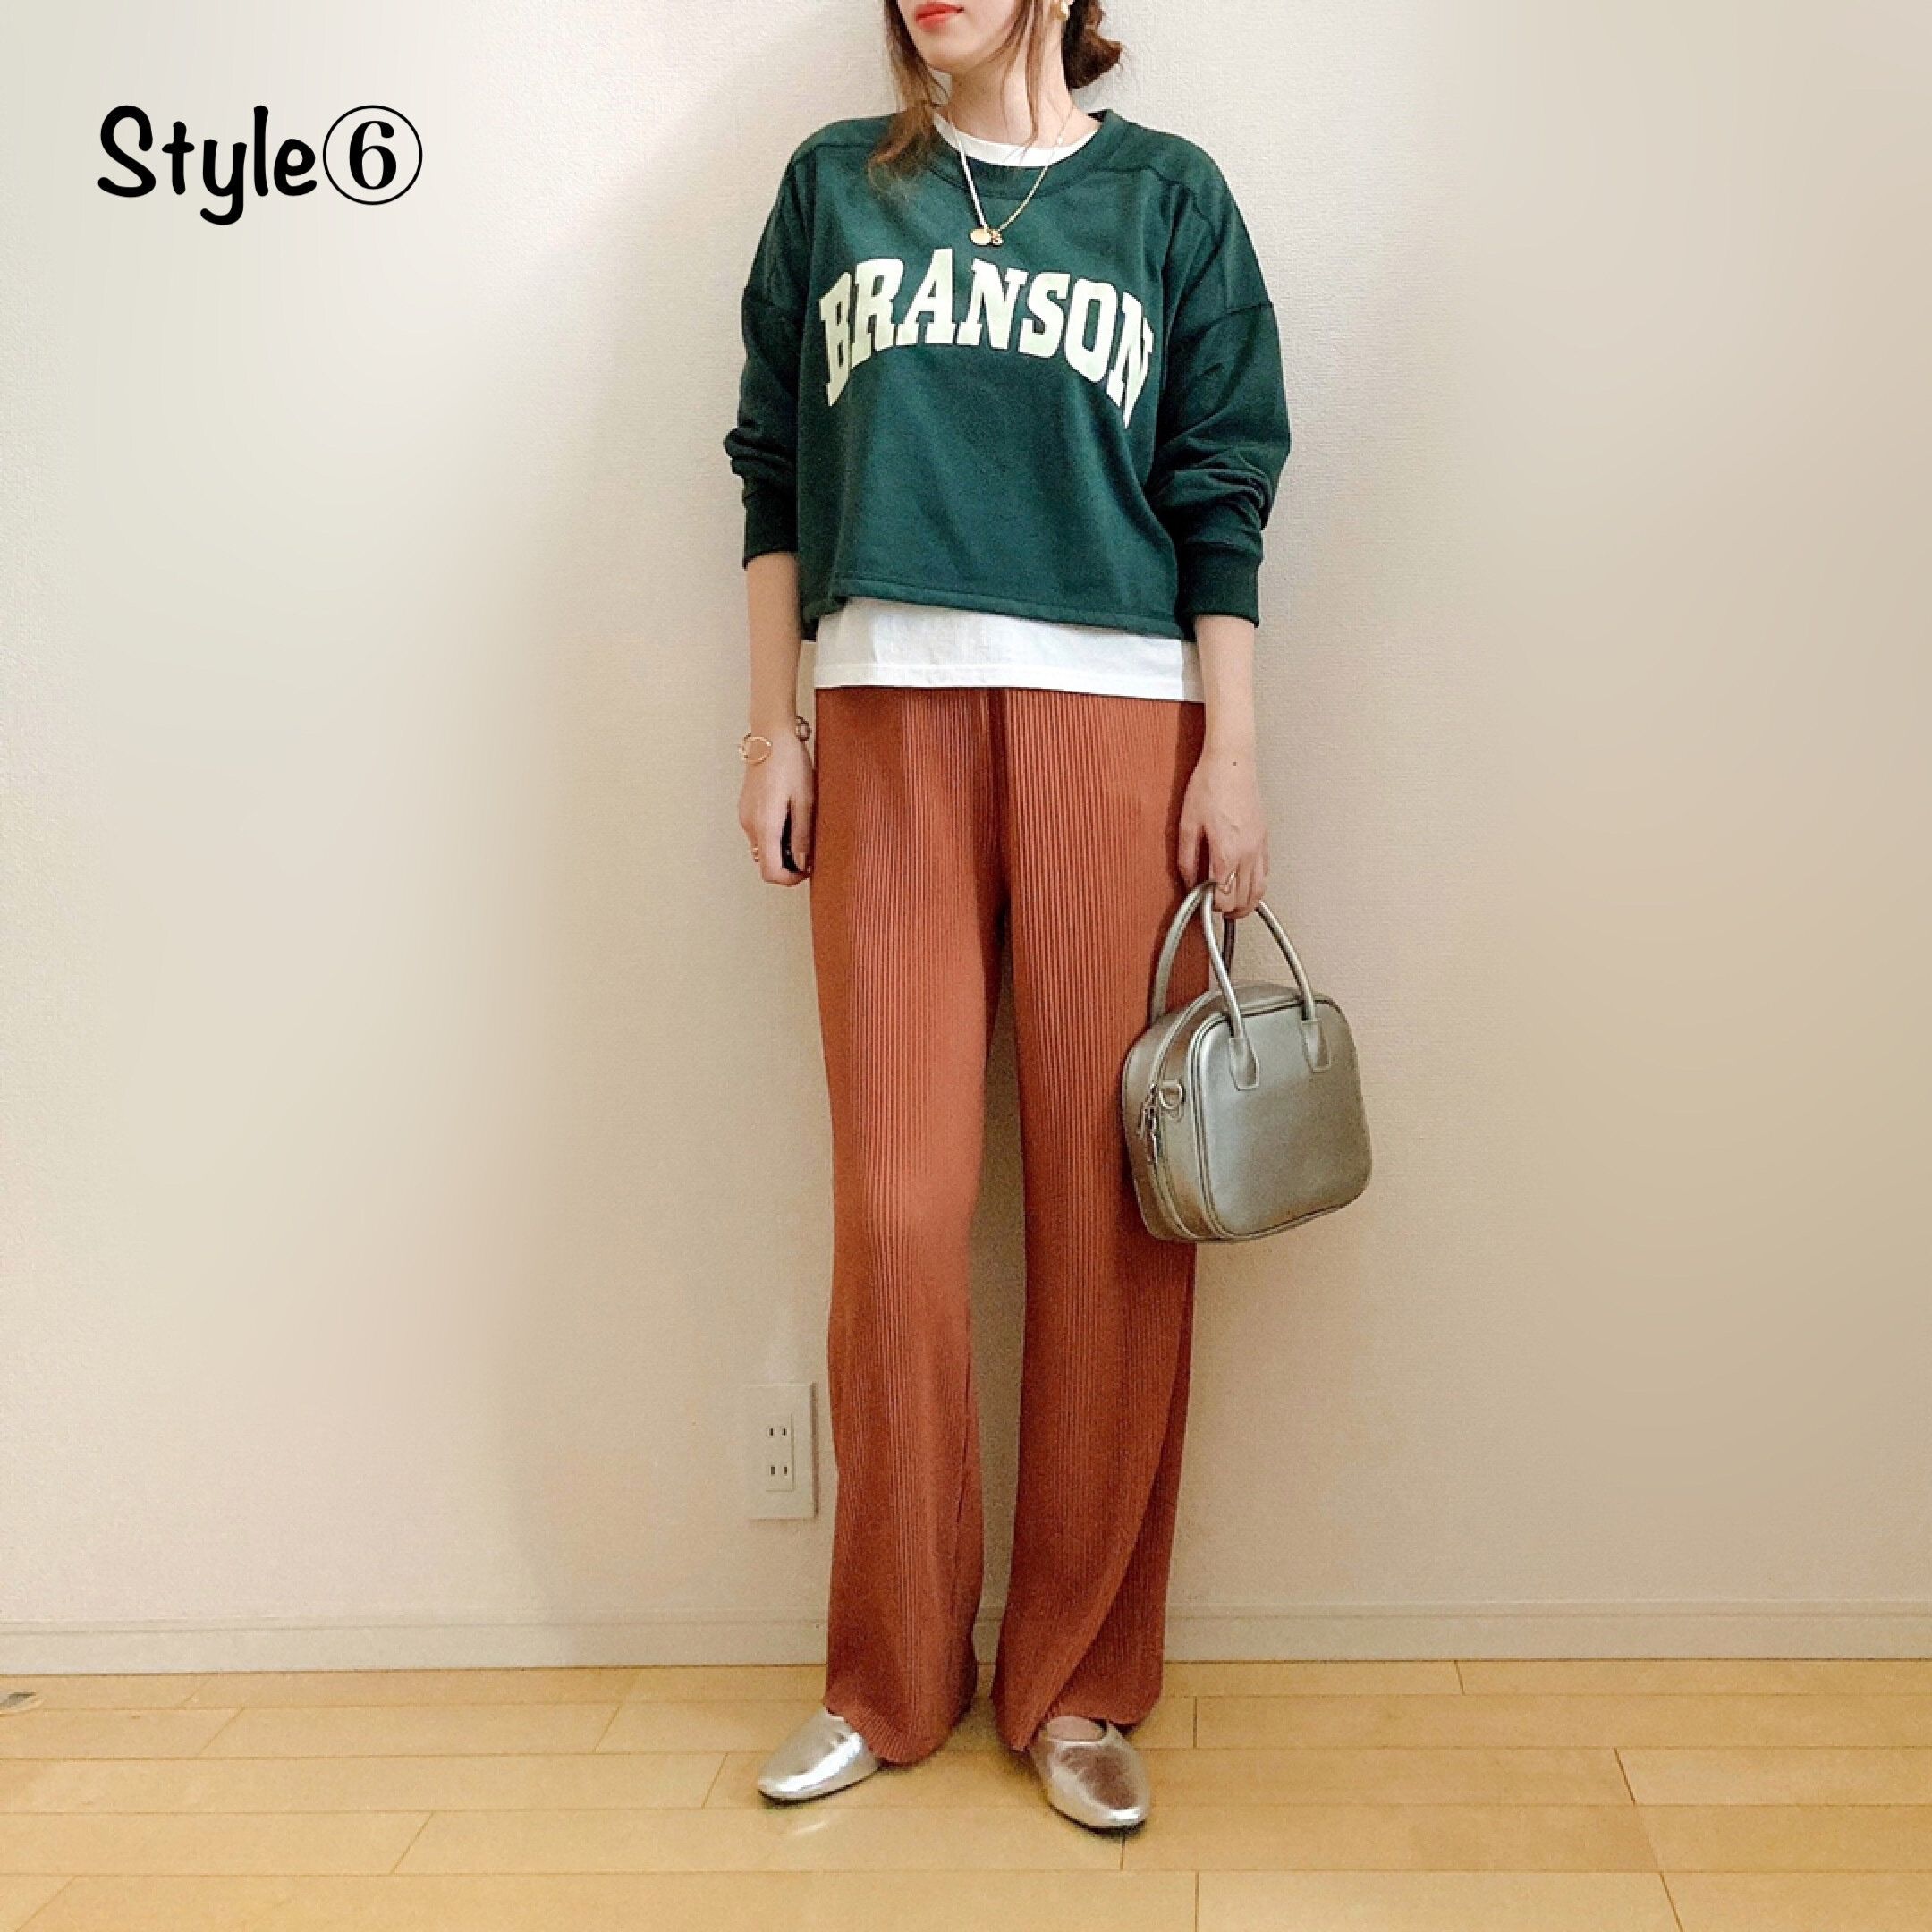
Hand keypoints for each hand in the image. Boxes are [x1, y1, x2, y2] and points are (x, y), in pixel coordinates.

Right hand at [738, 735, 813, 885]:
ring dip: (781, 851)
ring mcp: (745, 817)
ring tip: (801, 832)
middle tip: (808, 852)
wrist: (770, 737)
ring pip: (762, 849)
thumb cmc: (790, 763)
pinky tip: (790, 820)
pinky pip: (759, 834)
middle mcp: (749, 825)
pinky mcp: (746, 809)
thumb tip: (802, 863)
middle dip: (787, 865)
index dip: (789, 879)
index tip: (806, 871)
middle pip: (765, 863)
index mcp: (764, 825)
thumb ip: (802, 836)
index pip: (770, 872)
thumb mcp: (805, 802)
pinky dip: (774, 837)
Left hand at [1177, 743, 1267, 918]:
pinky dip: (1257, 884)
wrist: (1231, 762)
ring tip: (1233, 908)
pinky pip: (1266, 871)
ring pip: (1260, 888)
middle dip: (1230, 910)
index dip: (1212, 906)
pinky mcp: (1264, 837)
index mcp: (1227, 852)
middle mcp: (1248, 852)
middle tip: (1216, 910)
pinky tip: (1246, 883)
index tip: (1203, 903)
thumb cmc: (1209, 785)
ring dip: (1247, 903)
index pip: (1224, 896)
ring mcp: (1259, 845)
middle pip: (1244, 898)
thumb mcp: (1187, 824)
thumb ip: (1187, 858)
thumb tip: (1189, 880)